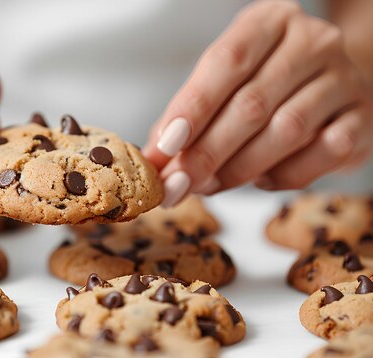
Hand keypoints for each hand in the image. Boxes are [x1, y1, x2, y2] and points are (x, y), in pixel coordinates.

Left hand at [143, 0, 372, 206]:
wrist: (328, 83)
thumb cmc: (263, 81)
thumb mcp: (224, 81)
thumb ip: (189, 114)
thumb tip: (157, 158)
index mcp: (270, 21)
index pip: (227, 60)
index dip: (192, 106)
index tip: (165, 145)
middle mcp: (312, 41)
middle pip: (252, 103)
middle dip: (208, 151)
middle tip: (179, 182)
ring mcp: (344, 78)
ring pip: (286, 130)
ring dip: (239, 168)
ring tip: (209, 185)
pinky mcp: (363, 117)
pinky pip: (322, 154)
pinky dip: (284, 175)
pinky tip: (260, 181)